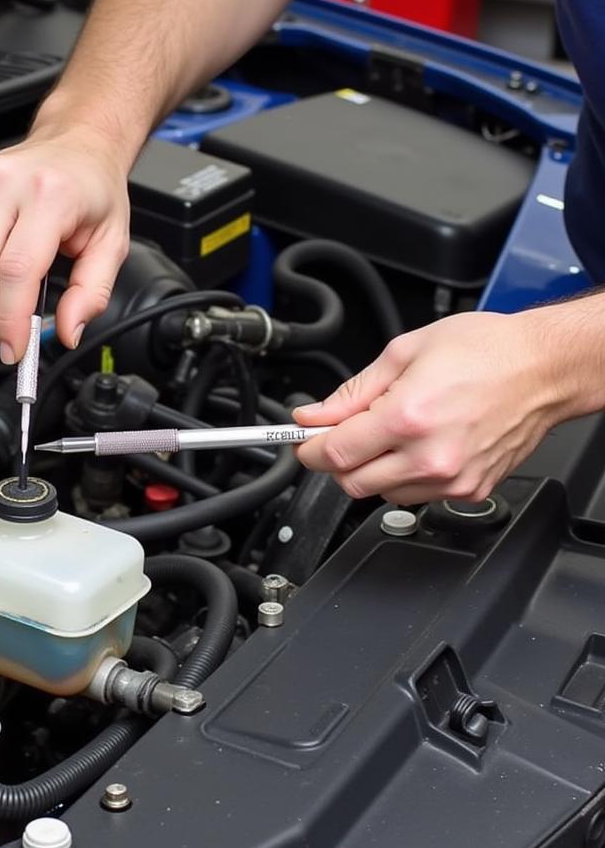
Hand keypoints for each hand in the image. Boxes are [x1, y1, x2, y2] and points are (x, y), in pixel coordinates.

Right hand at [0, 123, 130, 363]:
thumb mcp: (112, 243)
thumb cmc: (92, 189)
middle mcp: (5, 181)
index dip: (10, 320)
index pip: (16, 271)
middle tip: (5, 337)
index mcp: (49, 194)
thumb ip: (92, 293)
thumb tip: (68, 332)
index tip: (16, 347)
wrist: (75, 143)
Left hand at [293, 310, 570, 504]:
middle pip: (351, 482)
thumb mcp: (404, 353)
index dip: (308, 448)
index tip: (303, 439)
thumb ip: (351, 393)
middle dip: (336, 459)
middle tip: (342, 434)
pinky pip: (416, 496)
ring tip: (391, 433)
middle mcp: (429, 456)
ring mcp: (452, 479)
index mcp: (407, 418)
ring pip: (381, 493)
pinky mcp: (470, 490)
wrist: (544, 367)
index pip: (334, 454)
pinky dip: (404, 476)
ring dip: (371, 469)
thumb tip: (313, 415)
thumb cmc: (486, 351)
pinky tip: (418, 445)